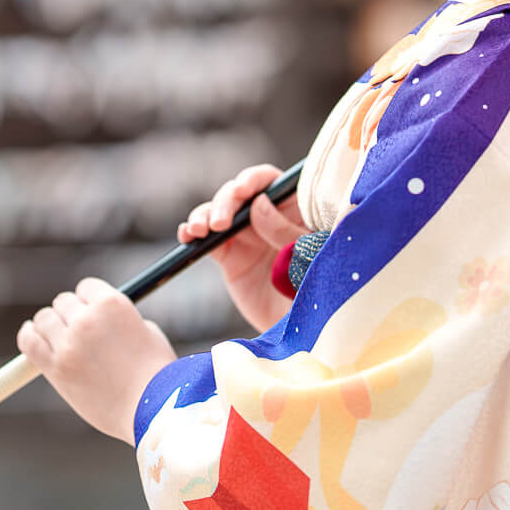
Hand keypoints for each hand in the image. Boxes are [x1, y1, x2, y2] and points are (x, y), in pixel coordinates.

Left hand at [17, 277, 175, 444]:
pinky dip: (29, 336)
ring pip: (44, 318)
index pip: (86, 287)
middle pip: (63, 302)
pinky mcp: (56, 368)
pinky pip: (29, 342)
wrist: (152, 408)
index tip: (90, 310)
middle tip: (76, 328)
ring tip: (56, 336)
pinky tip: (32, 335)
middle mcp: (87, 319)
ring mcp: (69, 344)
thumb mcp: (146, 332)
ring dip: (49, 324)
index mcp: (112, 304)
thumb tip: (101, 319)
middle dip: (70, 312)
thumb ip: (120, 320)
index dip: (89, 299)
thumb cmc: (156, 373)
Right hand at [180, 164, 307, 332]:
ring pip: (221, 211)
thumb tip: (258, 204)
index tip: (242, 189)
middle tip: (219, 223)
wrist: (306, 330)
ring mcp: (249, 235)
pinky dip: (192, 232)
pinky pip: (209, 240)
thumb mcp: (309, 257)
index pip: (274, 182)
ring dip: (205, 214)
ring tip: (200, 230)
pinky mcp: (231, 257)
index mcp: (297, 209)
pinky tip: (188, 235)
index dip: (255, 180)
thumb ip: (285, 231)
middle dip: (226, 201)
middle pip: (242, 194)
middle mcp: (270, 217)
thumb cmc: (321, 288)